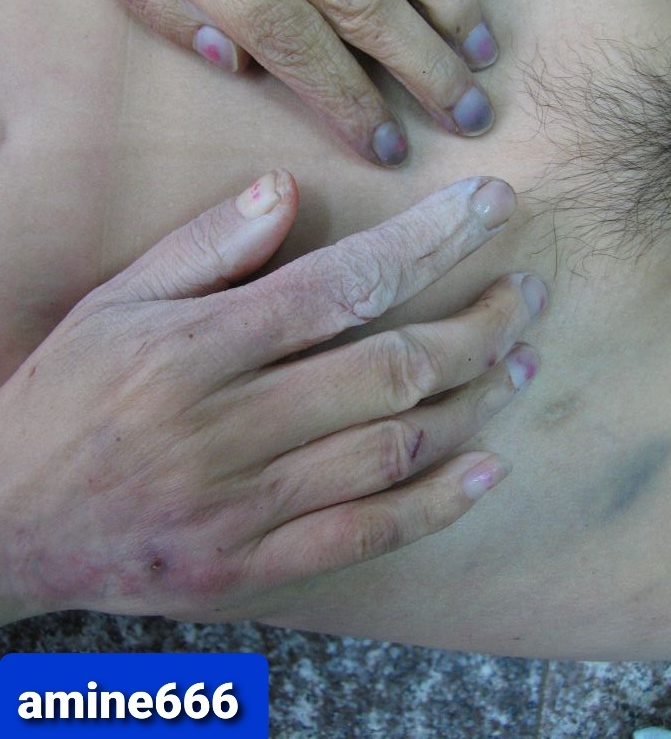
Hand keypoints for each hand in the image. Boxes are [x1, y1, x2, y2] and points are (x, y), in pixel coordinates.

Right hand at [0, 173, 544, 623]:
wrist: (7, 523)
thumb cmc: (64, 398)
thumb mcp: (115, 304)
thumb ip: (204, 248)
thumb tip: (287, 193)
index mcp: (198, 350)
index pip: (342, 284)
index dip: (430, 242)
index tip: (491, 209)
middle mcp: (231, 426)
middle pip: (390, 369)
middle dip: (477, 323)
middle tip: (527, 292)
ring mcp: (245, 506)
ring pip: (393, 450)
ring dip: (474, 402)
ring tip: (522, 359)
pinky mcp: (251, 567)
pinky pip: (365, 537)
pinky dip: (438, 503)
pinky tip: (490, 466)